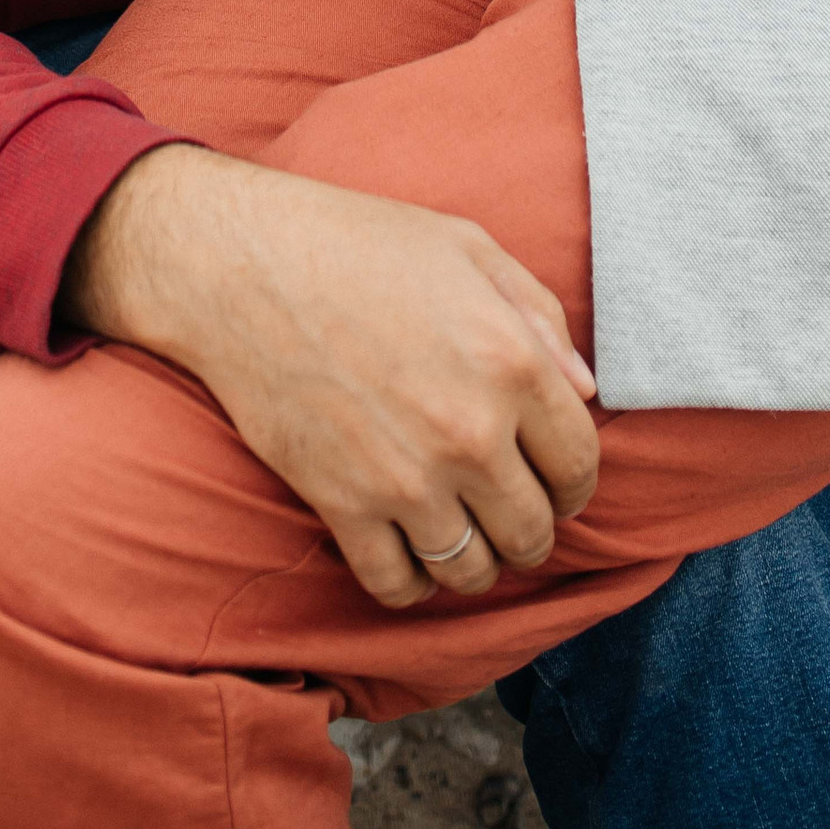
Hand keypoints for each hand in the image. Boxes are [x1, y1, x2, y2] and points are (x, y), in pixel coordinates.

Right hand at [63, 143, 599, 609]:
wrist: (244, 264)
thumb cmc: (358, 241)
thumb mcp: (466, 247)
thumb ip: (540, 314)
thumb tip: (586, 390)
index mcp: (513, 360)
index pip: (581, 467)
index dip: (574, 482)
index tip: (553, 481)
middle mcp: (472, 431)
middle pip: (532, 532)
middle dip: (528, 528)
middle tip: (504, 508)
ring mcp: (408, 476)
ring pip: (472, 572)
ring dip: (474, 561)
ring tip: (458, 531)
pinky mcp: (344, 505)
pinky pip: (398, 586)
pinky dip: (410, 582)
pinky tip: (405, 548)